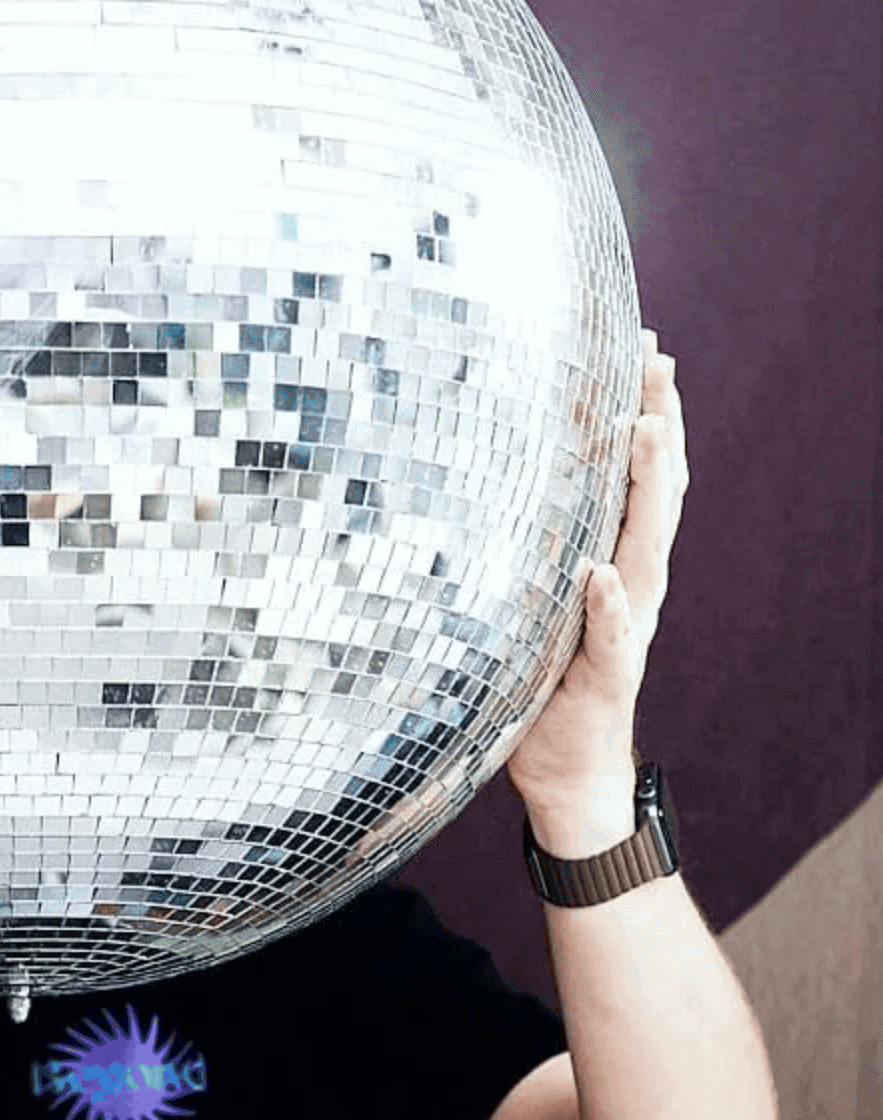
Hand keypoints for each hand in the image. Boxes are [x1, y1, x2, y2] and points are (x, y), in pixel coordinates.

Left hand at [506, 329, 687, 853]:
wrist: (565, 771)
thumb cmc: (539, 685)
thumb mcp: (525, 605)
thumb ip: (517, 555)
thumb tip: (459, 491)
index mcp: (614, 562)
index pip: (638, 477)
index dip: (645, 413)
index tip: (643, 348)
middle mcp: (631, 585)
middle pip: (655, 493)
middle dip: (659, 425)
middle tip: (656, 363)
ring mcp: (626, 628)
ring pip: (646, 548)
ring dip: (646, 488)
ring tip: (644, 431)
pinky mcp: (608, 675)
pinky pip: (611, 636)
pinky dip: (607, 604)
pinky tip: (601, 574)